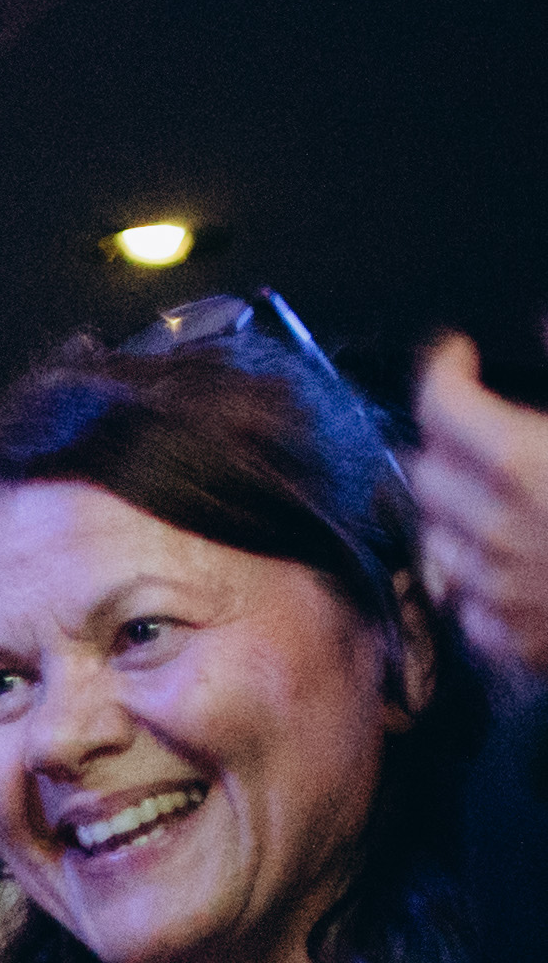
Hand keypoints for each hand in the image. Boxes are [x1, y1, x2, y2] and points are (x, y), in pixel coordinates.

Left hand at [414, 336, 547, 700]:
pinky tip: (512, 558)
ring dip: (454, 512)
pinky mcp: (514, 641)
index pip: (440, 406)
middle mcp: (496, 530)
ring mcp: (500, 592)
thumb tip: (541, 322)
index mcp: (523, 464)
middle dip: (445, 442)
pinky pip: (465, 603)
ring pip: (434, 540)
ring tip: (493, 494)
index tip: (456, 357)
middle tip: (477, 427)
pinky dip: (479, 578)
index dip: (443, 370)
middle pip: (425, 473)